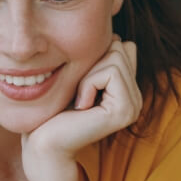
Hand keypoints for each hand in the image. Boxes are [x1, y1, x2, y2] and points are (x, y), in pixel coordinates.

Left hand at [21, 37, 140, 180]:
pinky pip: (110, 73)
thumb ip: (103, 60)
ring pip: (116, 57)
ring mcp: (133, 106)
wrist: (44, 142)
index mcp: (128, 91)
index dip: (96, 56)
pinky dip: (88, 84)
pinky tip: (81, 107)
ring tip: (80, 101)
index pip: (123, 47)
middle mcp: (136, 99)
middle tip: (79, 93)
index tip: (81, 84)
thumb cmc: (55, 110)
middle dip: (92, 63)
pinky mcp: (125, 111)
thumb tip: (120, 37)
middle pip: (121, 48)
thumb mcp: (81, 77)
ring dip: (88, 75)